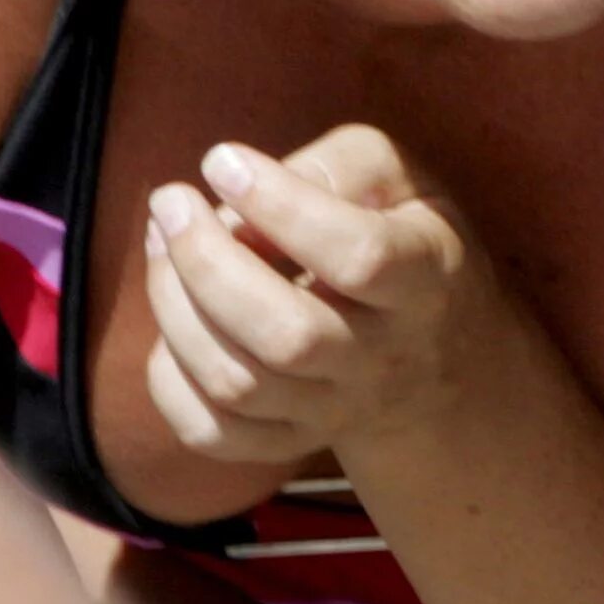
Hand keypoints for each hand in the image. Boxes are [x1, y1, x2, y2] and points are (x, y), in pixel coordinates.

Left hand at [140, 123, 493, 464]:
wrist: (440, 364)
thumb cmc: (407, 243)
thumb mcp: (406, 183)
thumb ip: (341, 167)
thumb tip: (241, 188)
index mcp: (427, 281)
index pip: (361, 256)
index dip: (281, 206)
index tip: (224, 162)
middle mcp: (386, 357)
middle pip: (289, 335)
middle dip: (207, 262)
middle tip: (171, 203)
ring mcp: (337, 409)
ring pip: (238, 383)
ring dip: (175, 307)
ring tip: (162, 242)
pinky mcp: (289, 441)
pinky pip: (211, 431)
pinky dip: (169, 377)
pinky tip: (174, 317)